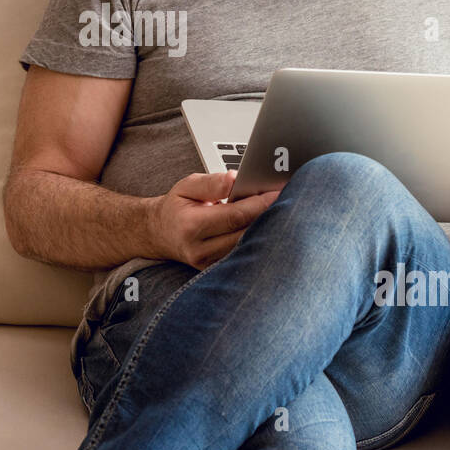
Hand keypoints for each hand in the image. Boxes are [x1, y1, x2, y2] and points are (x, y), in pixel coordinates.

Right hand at [151, 170, 281, 269]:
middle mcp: (200, 249)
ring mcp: (208, 264)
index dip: (261, 204)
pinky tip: (268, 229)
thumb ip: (211, 183)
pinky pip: (243, 256)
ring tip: (282, 213)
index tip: (279, 192)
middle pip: (246, 233)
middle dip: (269, 216)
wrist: (160, 234)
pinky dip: (257, 242)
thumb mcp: (186, 186)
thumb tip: (235, 179)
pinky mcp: (216, 271)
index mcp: (191, 226)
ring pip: (248, 248)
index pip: (235, 215)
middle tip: (289, 200)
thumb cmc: (176, 208)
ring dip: (267, 230)